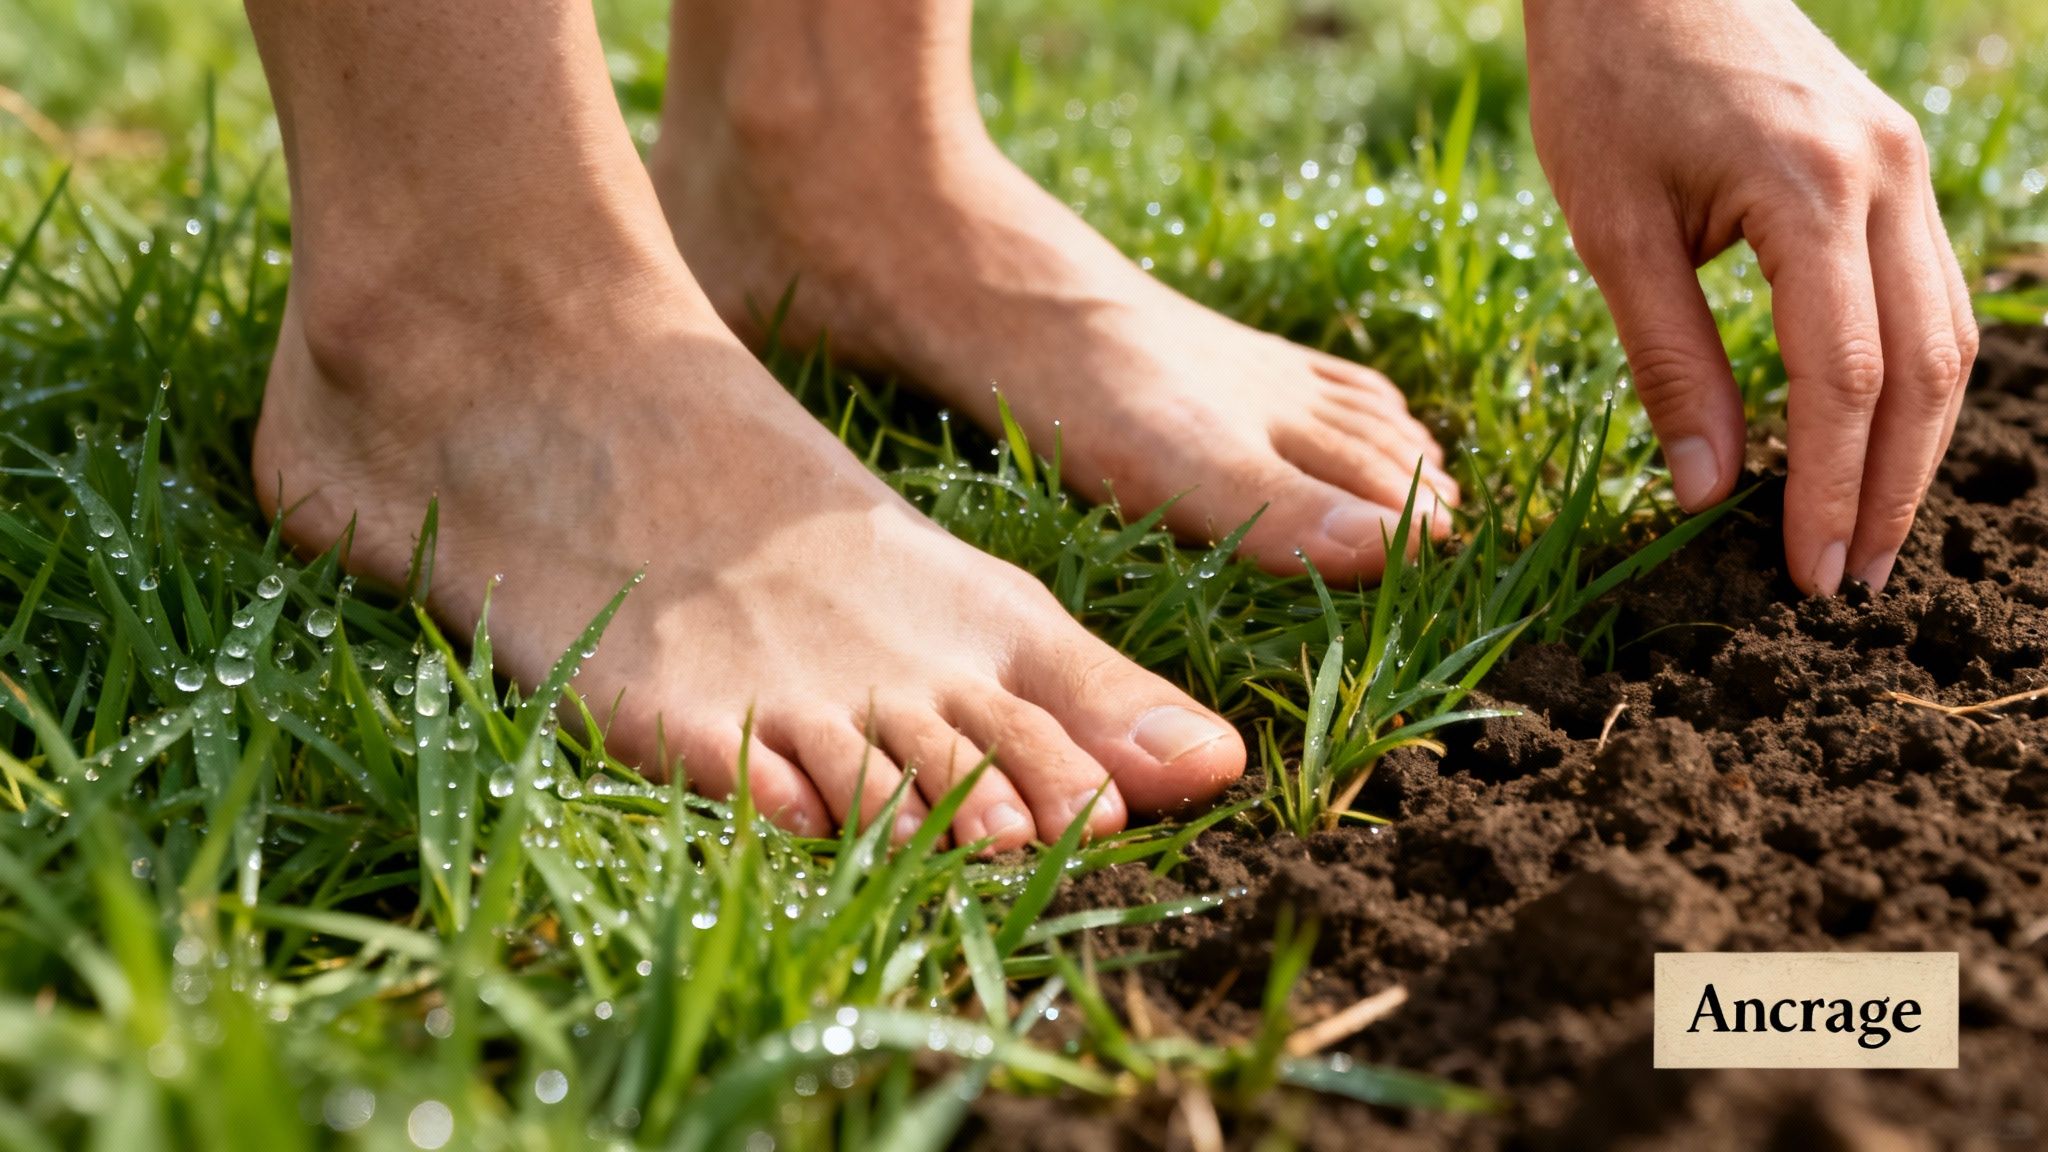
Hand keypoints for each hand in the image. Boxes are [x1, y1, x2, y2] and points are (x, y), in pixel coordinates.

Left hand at [1523, 0, 1977, 594]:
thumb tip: (1703, 494)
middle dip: (1890, 488)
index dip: (1828, 487)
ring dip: (1914, 445)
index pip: (1842, 377)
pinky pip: (1927, 292)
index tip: (1806, 576)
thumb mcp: (1611, 230)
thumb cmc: (1607, 84)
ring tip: (1867, 533)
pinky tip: (1875, 439)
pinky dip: (1909, 378)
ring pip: (1945, 335)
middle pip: (1920, 368)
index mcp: (1810, 191)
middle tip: (1848, 584)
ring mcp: (1904, 164)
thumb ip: (1666, 361)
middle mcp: (1886, 176)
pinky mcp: (1895, 163)